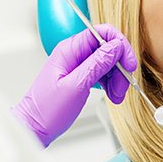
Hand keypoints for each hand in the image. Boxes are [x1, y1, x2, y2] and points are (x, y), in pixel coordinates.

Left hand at [12, 25, 136, 146]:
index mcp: (70, 49)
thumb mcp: (76, 86)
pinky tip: (112, 95)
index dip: (120, 45)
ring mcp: (78, 64)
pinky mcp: (81, 76)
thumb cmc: (47, 110)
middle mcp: (74, 53)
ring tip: (117, 96)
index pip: (102, 32)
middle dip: (120, 67)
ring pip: (108, 62)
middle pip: (108, 48)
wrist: (33, 129)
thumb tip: (116, 46)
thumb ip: (97, 64)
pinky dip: (111, 83)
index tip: (128, 64)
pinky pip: (102, 73)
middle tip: (123, 86)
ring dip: (117, 78)